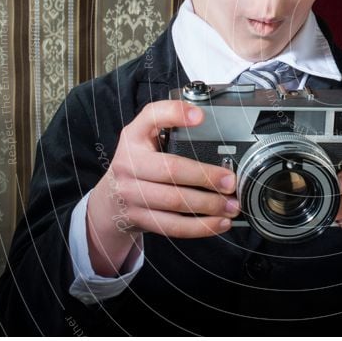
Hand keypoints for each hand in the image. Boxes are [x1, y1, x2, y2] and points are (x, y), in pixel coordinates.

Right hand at [86, 101, 239, 275]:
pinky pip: (173, 226)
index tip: (200, 116)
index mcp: (133, 137)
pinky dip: (200, 227)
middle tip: (230, 181)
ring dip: (209, 205)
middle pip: (170, 170)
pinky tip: (220, 223)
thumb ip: (168, 126)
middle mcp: (129, 164)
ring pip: (174, 201)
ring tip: (232, 205)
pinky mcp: (140, 218)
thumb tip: (208, 121)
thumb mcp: (144, 137)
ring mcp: (132, 194)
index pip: (151, 117)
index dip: (175, 114)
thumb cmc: (138, 163)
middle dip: (205, 176)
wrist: (110, 200)